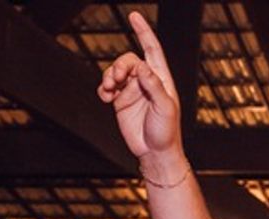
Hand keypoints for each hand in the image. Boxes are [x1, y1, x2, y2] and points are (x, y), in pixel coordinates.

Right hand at [98, 12, 182, 161]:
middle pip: (128, 60)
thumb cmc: (166, 132)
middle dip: (120, 66)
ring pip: (115, 72)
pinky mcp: (120, 102)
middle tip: (117, 79)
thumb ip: (154, 86)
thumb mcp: (165, 108)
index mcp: (160, 79)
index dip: (143, 32)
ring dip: (109, 76)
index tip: (133, 16)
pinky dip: (102, 88)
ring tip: (109, 89)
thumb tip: (142, 66)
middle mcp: (145, 82)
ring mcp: (132, 91)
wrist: (154, 153)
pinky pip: (106, 87)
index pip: (152, 49)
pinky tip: (104, 97)